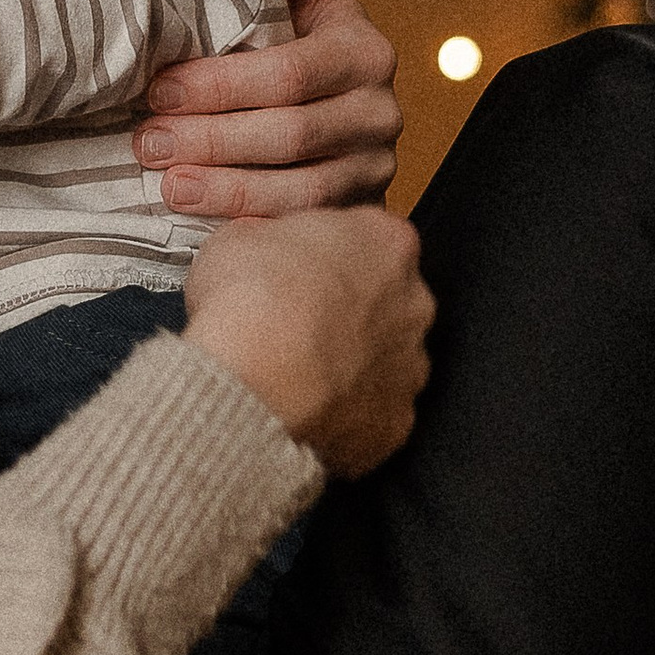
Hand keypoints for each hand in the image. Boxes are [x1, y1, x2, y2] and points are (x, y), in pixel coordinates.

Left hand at [137, 0, 401, 216]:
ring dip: (221, 187)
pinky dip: (247, 222)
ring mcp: (373, 170)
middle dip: (209, 138)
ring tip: (163, 182)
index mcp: (365, 51)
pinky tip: (198, 217)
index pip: (289, 73)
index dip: (219, 85)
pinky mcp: (357, 216)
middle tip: (147, 141)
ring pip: (295, 190)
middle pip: (288, 134)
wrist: (342, 124)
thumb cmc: (302, 55)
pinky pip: (298, 226)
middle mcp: (380, 113)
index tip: (158, 88)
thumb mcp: (304, 2)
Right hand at [181, 205, 432, 476]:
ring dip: (350, 362)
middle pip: (387, 300)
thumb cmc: (250, 303)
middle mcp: (414, 303)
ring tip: (295, 370)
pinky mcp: (395, 420)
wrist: (250, 382)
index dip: (330, 253)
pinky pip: (372, 413)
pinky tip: (305, 406)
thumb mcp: (240, 234)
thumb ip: (273, 237)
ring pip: (384, 359)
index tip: (300, 266)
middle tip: (296, 319)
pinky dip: (345, 412)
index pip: (371, 237)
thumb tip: (261, 246)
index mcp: (387, 242)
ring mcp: (410, 366)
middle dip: (349, 309)